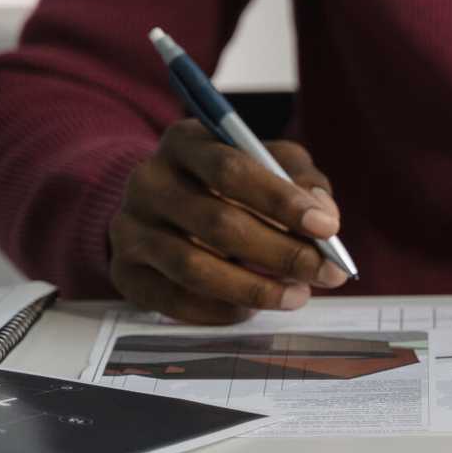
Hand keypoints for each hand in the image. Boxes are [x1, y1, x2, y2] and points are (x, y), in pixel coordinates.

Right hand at [108, 119, 347, 323]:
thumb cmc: (232, 181)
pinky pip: (173, 300)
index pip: (232, 169)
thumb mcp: (270, 162)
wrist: (164, 205)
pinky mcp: (124, 271)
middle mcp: (148, 181)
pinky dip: (220, 311)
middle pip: (216, 222)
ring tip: (298, 295)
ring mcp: (129, 228)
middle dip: (282, 253)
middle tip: (327, 273)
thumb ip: (302, 180)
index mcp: (185, 142)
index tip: (327, 227)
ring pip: (193, 267)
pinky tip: (252, 309)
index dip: (282, 201)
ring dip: (255, 288)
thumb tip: (324, 215)